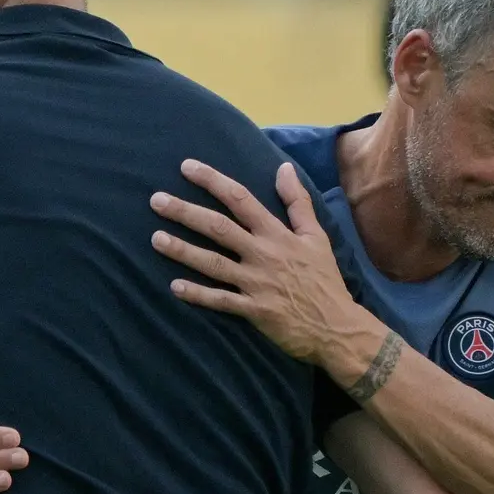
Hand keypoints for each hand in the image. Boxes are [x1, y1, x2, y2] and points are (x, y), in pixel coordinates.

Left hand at [149, 159, 359, 364]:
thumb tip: (283, 168)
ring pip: (212, 263)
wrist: (338, 326)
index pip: (240, 199)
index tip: (186, 167)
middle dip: (185, 212)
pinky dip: (197, 294)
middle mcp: (263, 254)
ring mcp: (256, 283)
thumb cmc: (324, 279)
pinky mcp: (253, 310)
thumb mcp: (316, 236)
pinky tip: (175, 287)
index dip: (212, 181)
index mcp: (277, 233)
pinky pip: (220, 301)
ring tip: (155, 239)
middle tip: (156, 200)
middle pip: (218, 227)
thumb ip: (297, 202)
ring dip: (182, 250)